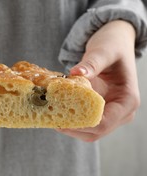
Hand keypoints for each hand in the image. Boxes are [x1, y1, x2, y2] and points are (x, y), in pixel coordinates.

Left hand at [58, 20, 139, 141]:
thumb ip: (92, 63)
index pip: (105, 122)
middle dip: (71, 128)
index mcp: (127, 100)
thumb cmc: (113, 45)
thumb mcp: (104, 51)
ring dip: (68, 126)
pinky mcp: (98, 110)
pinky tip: (53, 110)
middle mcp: (121, 111)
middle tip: (48, 117)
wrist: (114, 43)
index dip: (82, 124)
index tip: (59, 117)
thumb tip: (75, 73)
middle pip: (95, 132)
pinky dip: (69, 119)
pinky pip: (83, 121)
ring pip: (88, 131)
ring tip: (48, 114)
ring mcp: (110, 113)